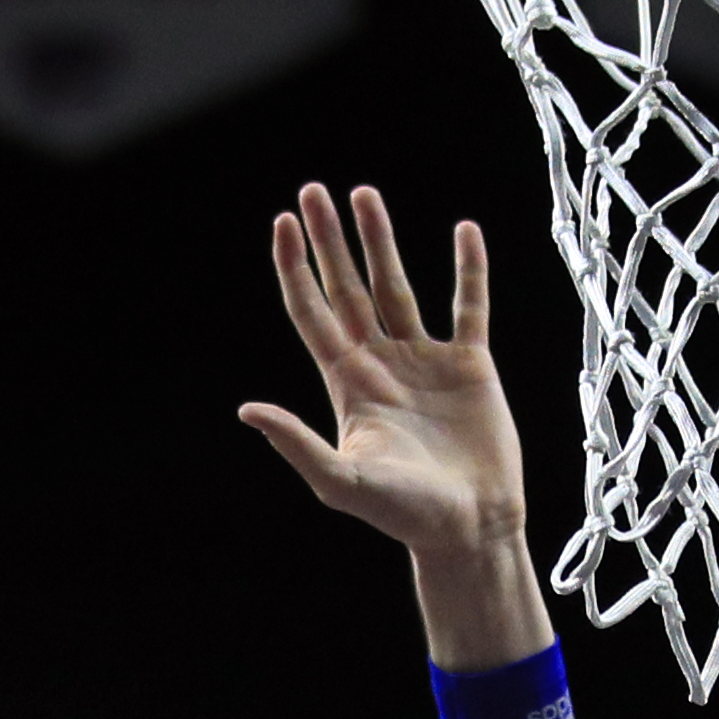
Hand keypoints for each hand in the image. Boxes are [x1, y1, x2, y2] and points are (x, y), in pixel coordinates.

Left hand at [239, 184, 525, 560]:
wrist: (468, 528)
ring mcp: (424, 362)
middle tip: (314, 190)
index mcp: (346, 385)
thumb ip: (296, 442)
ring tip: (365, 194)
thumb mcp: (341, 480)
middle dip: (330, 241)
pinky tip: (463, 231)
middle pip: (348, 289)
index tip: (282, 224)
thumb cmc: (402, 514)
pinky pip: (469, 306)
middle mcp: (380, 365)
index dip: (296, 269)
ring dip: (381, 242)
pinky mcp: (471, 367)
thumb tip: (247, 410)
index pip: (312, 314)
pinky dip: (469, 270)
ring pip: (397, 287)